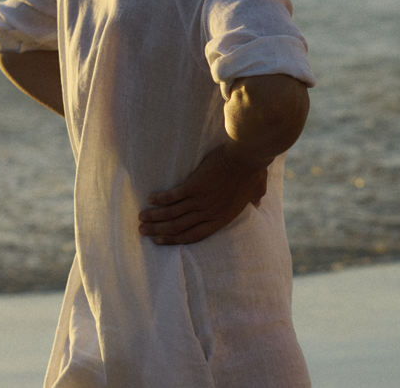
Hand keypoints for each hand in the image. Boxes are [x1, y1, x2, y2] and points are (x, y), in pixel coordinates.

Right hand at [138, 144, 268, 244]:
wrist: (246, 157)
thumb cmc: (253, 171)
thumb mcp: (257, 190)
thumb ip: (255, 200)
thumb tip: (258, 204)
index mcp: (222, 218)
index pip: (195, 235)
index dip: (176, 240)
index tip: (161, 241)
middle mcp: (208, 213)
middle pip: (178, 227)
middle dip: (159, 232)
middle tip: (143, 232)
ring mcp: (200, 200)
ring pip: (172, 214)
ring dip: (155, 218)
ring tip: (141, 219)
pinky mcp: (194, 185)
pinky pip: (172, 196)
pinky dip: (160, 199)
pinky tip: (150, 199)